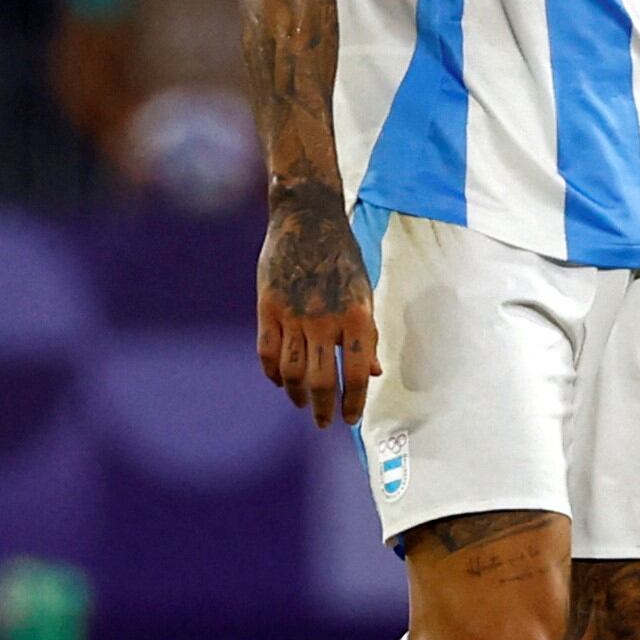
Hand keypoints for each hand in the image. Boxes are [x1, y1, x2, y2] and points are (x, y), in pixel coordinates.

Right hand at [255, 185, 377, 427]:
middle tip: (325, 422)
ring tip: (302, 403)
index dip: (353, 403)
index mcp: (356, 316)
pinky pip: (267, 352)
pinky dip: (272, 373)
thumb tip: (373, 373)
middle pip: (321, 381)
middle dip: (324, 408)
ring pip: (292, 372)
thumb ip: (367, 334)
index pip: (355, 374)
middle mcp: (325, 320)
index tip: (350, 419)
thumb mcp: (364, 292)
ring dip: (297, 395)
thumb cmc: (342, 256)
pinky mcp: (268, 307)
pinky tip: (279, 381)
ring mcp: (293, 314)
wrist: (306, 218)